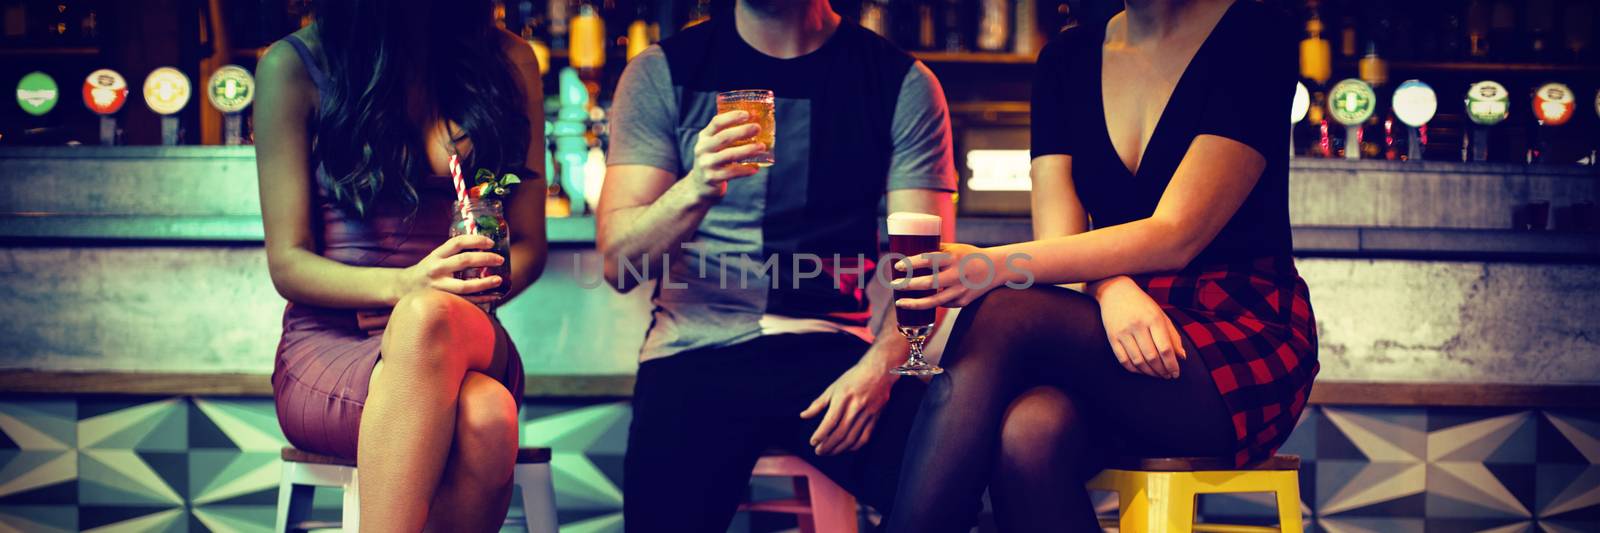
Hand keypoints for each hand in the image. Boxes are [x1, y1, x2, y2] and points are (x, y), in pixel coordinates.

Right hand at [391, 234, 505, 304]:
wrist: (405, 288)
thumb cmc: (428, 270)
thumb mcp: (436, 256)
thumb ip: (454, 253)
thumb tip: (484, 247)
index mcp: (436, 255)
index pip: (457, 243)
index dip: (476, 240)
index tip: (491, 242)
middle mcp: (437, 269)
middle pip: (464, 261)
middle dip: (485, 259)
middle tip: (500, 259)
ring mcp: (439, 287)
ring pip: (465, 286)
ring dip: (485, 283)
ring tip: (499, 280)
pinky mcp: (443, 300)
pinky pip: (466, 301)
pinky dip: (482, 299)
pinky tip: (494, 296)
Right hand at [686, 110, 768, 199]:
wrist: (699, 185)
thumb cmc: (714, 160)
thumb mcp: (714, 146)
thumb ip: (728, 136)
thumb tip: (754, 124)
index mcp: (704, 137)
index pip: (716, 122)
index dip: (732, 117)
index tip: (747, 114)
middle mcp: (703, 149)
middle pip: (724, 137)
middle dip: (742, 131)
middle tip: (757, 128)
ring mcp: (706, 164)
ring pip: (729, 155)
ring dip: (747, 150)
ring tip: (761, 147)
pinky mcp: (712, 178)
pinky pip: (732, 172)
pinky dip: (745, 170)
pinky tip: (756, 168)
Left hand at [800, 358, 897, 455]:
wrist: (879, 372)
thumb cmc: (853, 378)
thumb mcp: (833, 387)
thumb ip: (818, 403)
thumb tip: (804, 416)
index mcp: (843, 398)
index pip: (830, 422)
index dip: (821, 434)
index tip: (813, 442)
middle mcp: (855, 407)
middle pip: (840, 433)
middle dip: (827, 445)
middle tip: (818, 451)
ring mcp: (867, 414)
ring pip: (852, 438)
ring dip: (839, 449)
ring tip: (829, 452)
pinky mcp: (875, 418)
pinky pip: (865, 437)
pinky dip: (854, 446)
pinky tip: (846, 448)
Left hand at [894, 243, 1006, 309]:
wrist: (996, 268)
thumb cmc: (969, 255)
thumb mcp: (955, 248)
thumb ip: (935, 250)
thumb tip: (909, 252)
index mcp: (954, 257)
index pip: (929, 259)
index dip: (911, 263)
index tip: (898, 266)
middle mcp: (958, 274)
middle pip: (929, 283)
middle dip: (908, 285)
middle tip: (894, 284)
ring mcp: (961, 290)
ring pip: (934, 301)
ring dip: (915, 303)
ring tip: (900, 303)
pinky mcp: (963, 301)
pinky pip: (942, 304)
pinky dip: (930, 303)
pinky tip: (919, 302)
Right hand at [1092, 277, 1186, 378]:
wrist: (1115, 291)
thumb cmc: (1142, 304)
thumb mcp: (1161, 315)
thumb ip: (1172, 336)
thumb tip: (1181, 357)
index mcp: (1153, 319)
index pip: (1165, 348)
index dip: (1172, 364)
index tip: (1176, 373)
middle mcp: (1138, 326)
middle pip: (1152, 357)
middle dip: (1162, 371)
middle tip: (1167, 376)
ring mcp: (1123, 332)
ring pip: (1138, 361)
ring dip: (1149, 372)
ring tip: (1157, 375)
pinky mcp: (1112, 337)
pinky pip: (1123, 360)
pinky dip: (1134, 369)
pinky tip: (1142, 371)